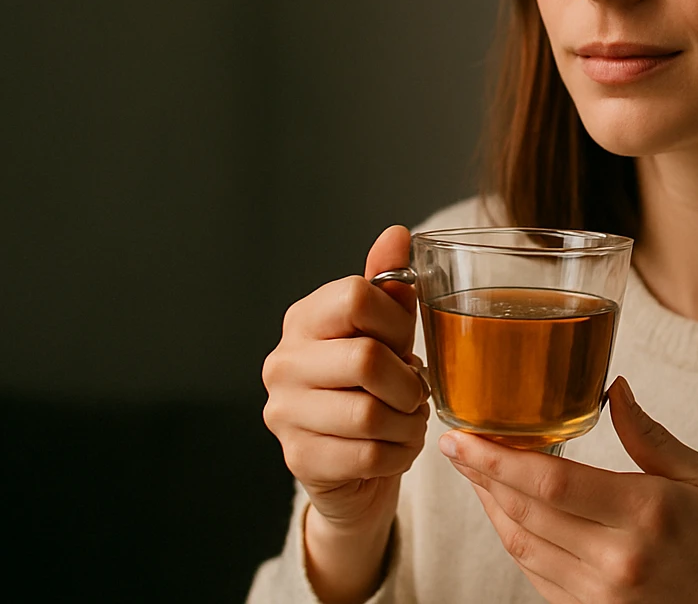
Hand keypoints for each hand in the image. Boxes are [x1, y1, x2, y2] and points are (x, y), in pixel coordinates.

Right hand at [261, 226, 429, 600]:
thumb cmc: (373, 386)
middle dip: (409, 382)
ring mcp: (284, 413)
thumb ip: (389, 284)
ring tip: (408, 420)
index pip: (356, 297)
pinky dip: (398, 453)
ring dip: (407, 422)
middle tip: (415, 392)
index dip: (397, 322)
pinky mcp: (298, 460)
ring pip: (369, 414)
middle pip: (366, 359)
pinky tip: (396, 447)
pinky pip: (367, 455)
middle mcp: (283, 363)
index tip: (404, 342)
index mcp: (304, 319)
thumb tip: (397, 234)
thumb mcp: (385, 330)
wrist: (352, 464)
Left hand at [439, 376, 697, 603]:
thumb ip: (650, 437)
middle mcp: (615, 560)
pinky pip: (538, 577)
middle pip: (524, 515)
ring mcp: (601, 596)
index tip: (464, 436)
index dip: (496, 460)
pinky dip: (517, 543)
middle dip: (482, 477)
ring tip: (475, 474)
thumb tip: (614, 390)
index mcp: (644, 515)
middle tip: (456, 444)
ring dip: (492, 509)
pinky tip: (509, 515)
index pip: (549, 484)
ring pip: (523, 549)